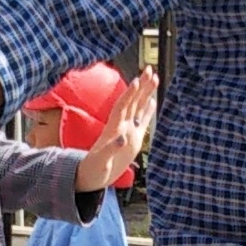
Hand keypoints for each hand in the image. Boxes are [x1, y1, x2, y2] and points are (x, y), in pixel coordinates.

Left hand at [72, 70, 160, 193]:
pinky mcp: (133, 139)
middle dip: (140, 86)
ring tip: (154, 77)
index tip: (136, 80)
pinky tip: (153, 101)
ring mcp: (128, 131)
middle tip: (149, 69)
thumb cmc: (93, 170)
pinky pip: (142, 121)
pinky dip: (147, 110)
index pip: (122, 107)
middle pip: (132, 101)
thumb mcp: (101, 162)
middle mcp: (121, 126)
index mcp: (113, 130)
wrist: (91, 177)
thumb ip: (110, 150)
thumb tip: (122, 138)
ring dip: (145, 93)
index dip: (129, 95)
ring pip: (138, 107)